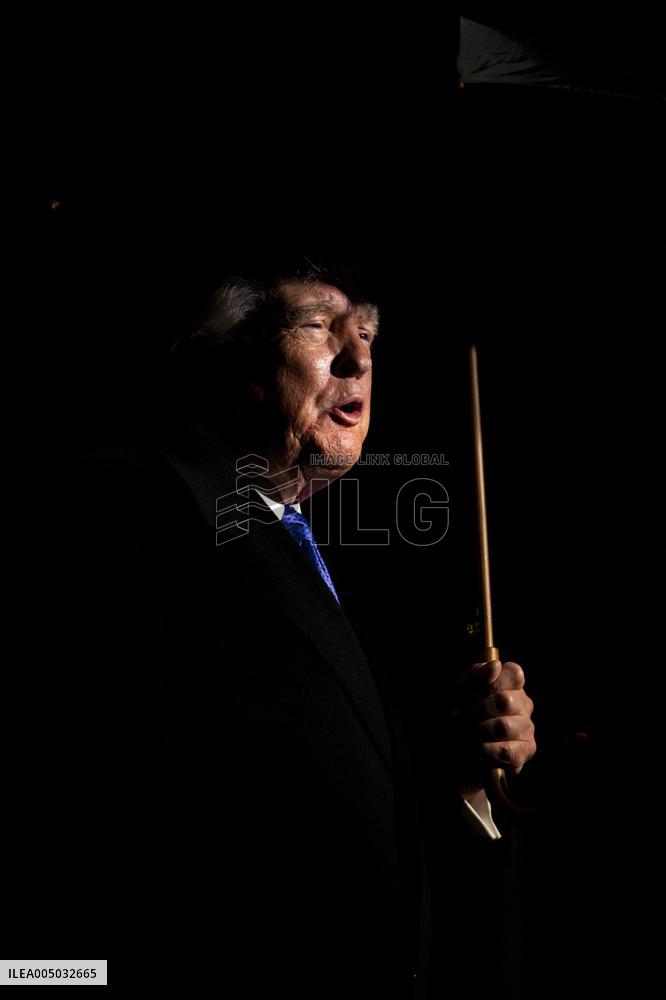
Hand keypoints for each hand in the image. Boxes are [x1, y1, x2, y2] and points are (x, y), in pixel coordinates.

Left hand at [448, 660, 535, 796]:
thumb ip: (476, 675)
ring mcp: (526, 728)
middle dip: (476, 710)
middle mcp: (523, 704)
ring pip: (504, 727)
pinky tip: (477, 749)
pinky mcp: (525, 752)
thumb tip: (496, 666)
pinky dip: (486, 750)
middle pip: (505, 701)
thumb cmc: (458, 713)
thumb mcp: (458, 691)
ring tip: (465, 734)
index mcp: (510, 684)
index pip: (514, 673)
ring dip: (477, 731)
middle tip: (459, 718)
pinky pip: (507, 751)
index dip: (492, 682)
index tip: (472, 693)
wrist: (451, 748)